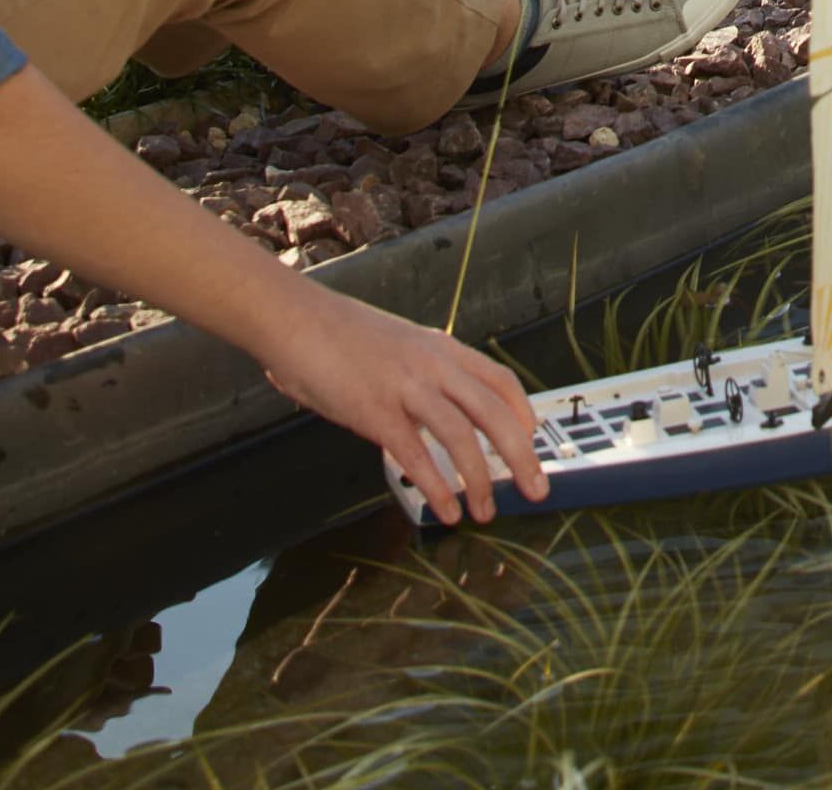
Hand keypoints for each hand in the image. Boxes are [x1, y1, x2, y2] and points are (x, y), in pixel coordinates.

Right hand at [253, 287, 551, 524]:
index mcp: (440, 349)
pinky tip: (446, 510)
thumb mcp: (395, 344)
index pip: (499, 380)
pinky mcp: (374, 411)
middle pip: (494, 414)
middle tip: (537, 490)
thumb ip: (418, 372)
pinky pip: (415, 455)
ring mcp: (405, 388)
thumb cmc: (338, 335)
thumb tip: (433, 406)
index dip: (522, 413)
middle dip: (521, 457)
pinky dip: (437, 487)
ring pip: (461, 437)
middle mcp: (432, 366)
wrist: (294, 318)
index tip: (533, 441)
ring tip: (485, 512)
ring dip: (479, 480)